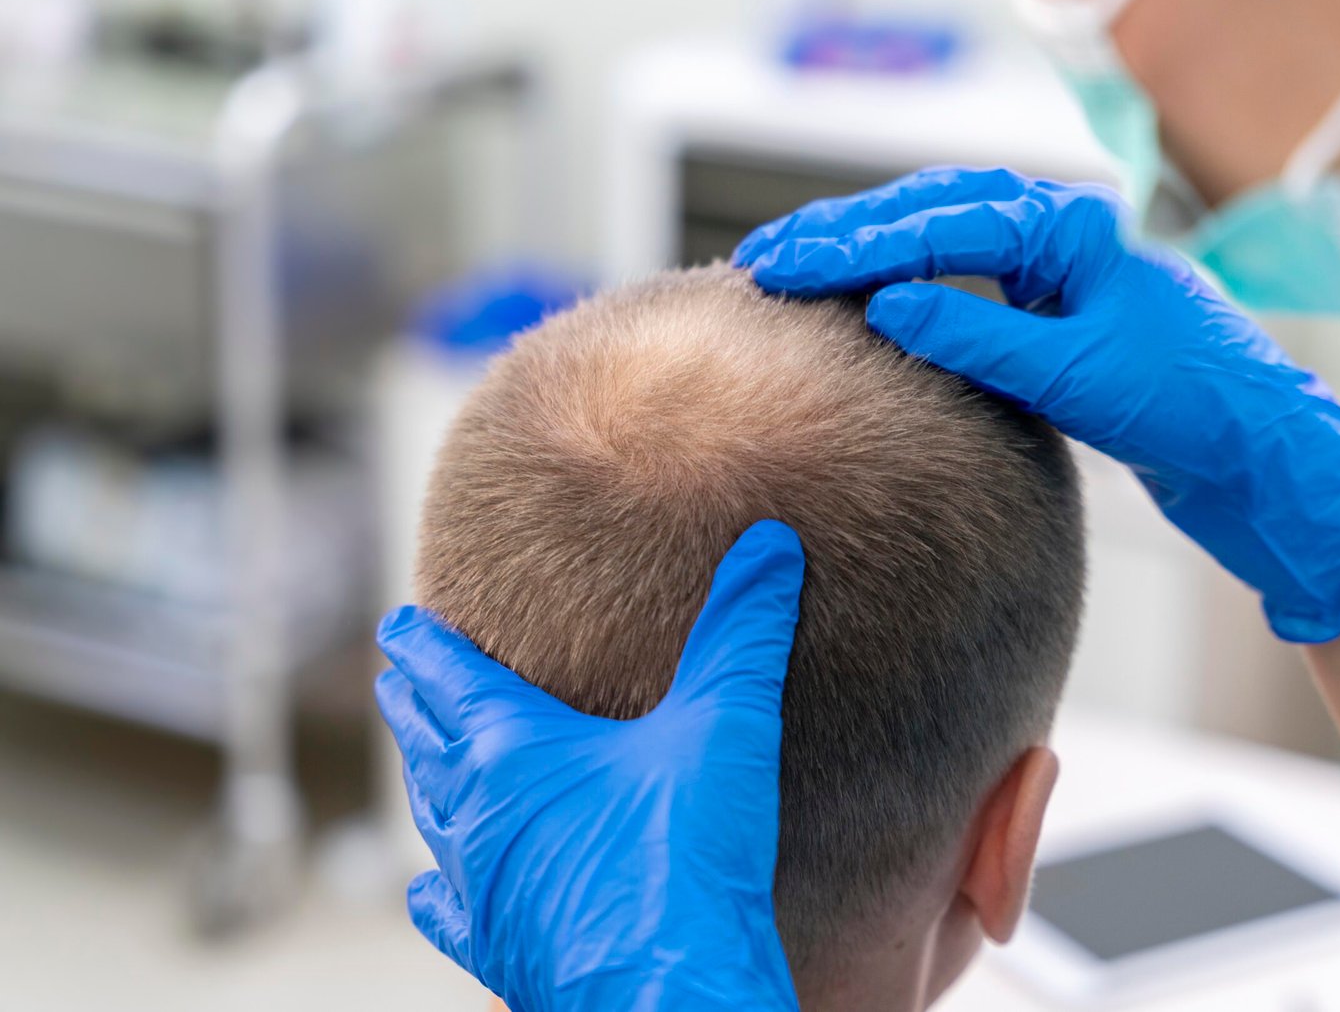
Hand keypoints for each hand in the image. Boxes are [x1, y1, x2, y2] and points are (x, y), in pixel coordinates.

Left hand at [375, 520, 804, 1011]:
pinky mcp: (496, 947)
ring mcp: (480, 886)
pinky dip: (436, 887)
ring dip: (425, 779)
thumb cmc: (688, 859)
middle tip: (398, 678)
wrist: (672, 992)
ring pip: (432, 817)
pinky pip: (447, 909)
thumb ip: (743, 629)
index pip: (448, 677)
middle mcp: (476, 815)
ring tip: (423, 757)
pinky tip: (430, 886)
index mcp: (511, 751)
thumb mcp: (725, 726)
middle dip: (414, 703)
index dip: (422, 645)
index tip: (399, 624)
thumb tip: (769, 543)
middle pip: (426, 742)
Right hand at [735, 167, 1339, 642]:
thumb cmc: (1189, 408)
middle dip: (845, 234)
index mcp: (1071, 228)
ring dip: (869, 253)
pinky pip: (963, 281)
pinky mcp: (1052, 313)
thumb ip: (980, 334)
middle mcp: (1061, 235)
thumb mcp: (1075, 375)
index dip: (851, 245)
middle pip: (929, 213)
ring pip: (942, 240)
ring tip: (795, 268)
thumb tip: (886, 305)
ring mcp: (1055, 271)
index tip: (780, 264)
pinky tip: (864, 302)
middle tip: (766, 257)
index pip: (937, 223)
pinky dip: (907, 286)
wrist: (1262, 456)